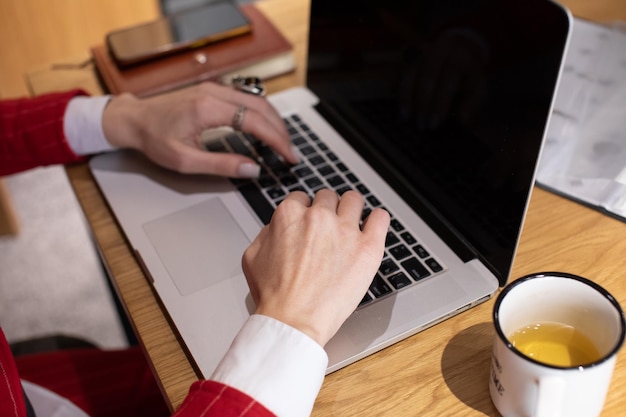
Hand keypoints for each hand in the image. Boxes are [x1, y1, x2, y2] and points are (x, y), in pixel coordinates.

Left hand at [101, 82, 297, 176]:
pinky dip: (261, 114)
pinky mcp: (213, 91)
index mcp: (208, 109)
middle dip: (281, 131)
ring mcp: (214, 89)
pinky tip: (265, 129)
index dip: (276, 139)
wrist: (134, 119)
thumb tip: (251, 169)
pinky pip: (246, 99)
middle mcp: (214, 93)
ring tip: (282, 143)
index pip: (254, 121)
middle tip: (290, 152)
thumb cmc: (154, 138)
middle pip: (261, 108)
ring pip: (257, 101)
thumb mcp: (184, 160)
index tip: (289, 155)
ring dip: (273, 121)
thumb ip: (221, 165)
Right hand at [242, 189, 389, 345]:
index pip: (302, 198)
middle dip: (327, 210)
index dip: (305, 211)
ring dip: (352, 209)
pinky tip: (374, 226)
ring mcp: (345, 230)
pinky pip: (381, 218)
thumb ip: (266, 233)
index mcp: (289, 215)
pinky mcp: (368, 246)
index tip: (309, 222)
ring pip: (354, 200)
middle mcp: (318, 216)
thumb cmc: (274, 295)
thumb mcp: (253, 257)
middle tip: (328, 228)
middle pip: (328, 197)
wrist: (294, 320)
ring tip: (352, 223)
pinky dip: (378, 220)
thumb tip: (277, 227)